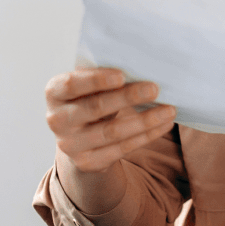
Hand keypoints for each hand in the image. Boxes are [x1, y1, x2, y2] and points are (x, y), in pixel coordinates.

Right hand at [45, 67, 176, 174]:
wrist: (80, 133)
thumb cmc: (91, 95)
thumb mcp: (90, 83)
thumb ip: (106, 73)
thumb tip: (143, 63)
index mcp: (56, 93)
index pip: (72, 84)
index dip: (96, 80)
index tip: (122, 75)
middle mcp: (57, 120)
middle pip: (95, 108)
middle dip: (128, 98)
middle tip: (155, 89)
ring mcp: (70, 145)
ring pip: (112, 132)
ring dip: (145, 120)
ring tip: (169, 109)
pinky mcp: (88, 162)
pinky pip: (122, 149)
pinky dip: (146, 135)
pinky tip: (164, 124)